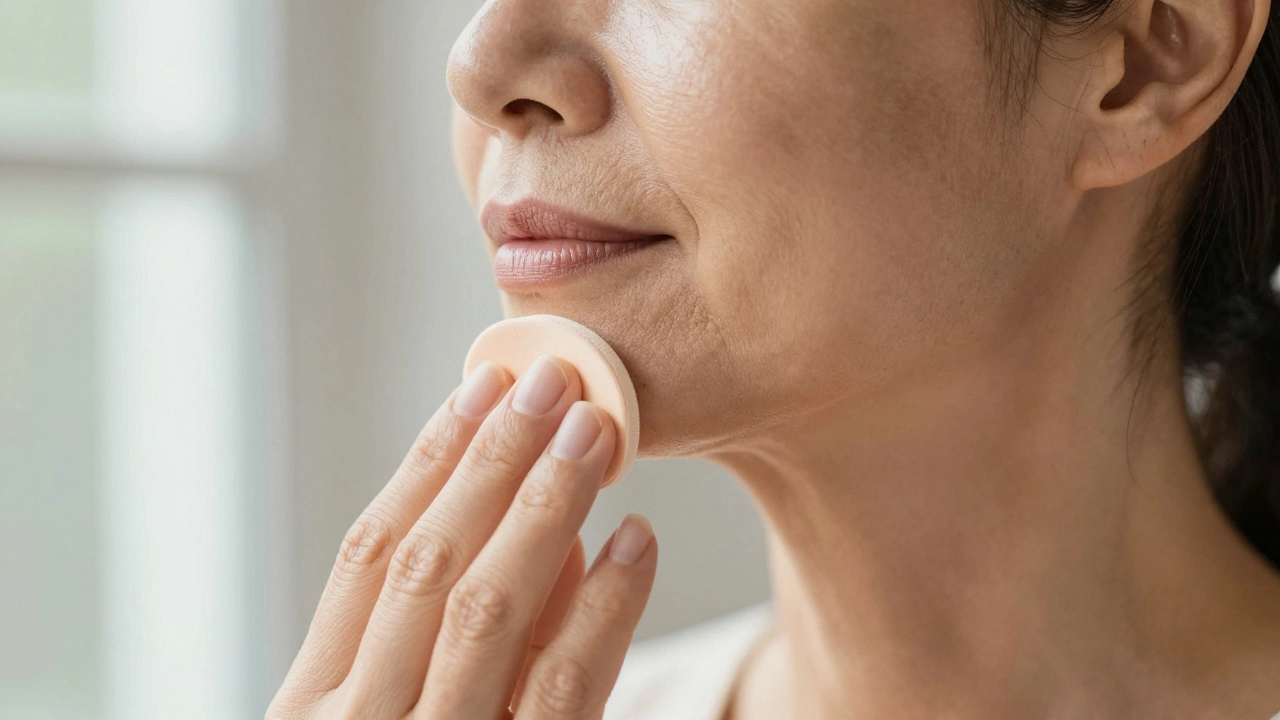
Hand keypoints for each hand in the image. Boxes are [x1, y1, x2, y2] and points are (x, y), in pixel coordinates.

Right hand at [268, 355, 657, 719]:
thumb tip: (539, 528)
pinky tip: (636, 542)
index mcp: (311, 703)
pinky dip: (606, 605)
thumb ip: (447, 635)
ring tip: (591, 434)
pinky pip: (566, 684)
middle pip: (427, 562)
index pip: (369, 554)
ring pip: (487, 608)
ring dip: (544, 506)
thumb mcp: (392, 718)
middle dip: (492, 460)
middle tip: (551, 382)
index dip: (430, 460)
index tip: (484, 387)